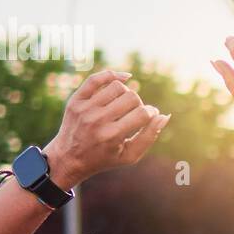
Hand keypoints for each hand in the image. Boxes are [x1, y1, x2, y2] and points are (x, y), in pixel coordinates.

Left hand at [42, 71, 169, 188]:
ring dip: (126, 94)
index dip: (151, 113)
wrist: (68, 158)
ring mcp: (85, 109)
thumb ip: (149, 136)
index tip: (150, 117)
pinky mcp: (75, 101)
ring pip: (117, 86)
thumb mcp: (130, 155)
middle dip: (139, 104)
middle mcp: (97, 120)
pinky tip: (124, 78)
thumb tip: (164, 116)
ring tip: (123, 104)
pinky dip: (112, 75)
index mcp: (112, 136)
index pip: (142, 114)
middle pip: (132, 97)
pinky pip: (96, 79)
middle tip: (134, 114)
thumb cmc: (104, 158)